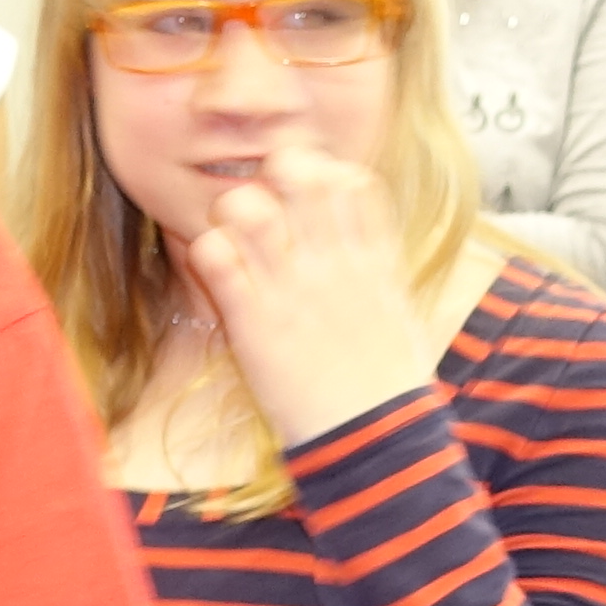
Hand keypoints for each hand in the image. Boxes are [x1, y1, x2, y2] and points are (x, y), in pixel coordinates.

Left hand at [179, 140, 441, 452]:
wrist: (373, 434)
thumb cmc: (387, 380)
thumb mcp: (396, 308)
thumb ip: (375, 263)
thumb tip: (360, 236)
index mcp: (373, 256)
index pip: (349, 177)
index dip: (322, 171)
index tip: (307, 194)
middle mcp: (333, 259)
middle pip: (295, 172)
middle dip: (272, 177)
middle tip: (264, 206)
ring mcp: (290, 285)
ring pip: (244, 204)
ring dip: (232, 213)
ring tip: (237, 240)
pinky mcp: (253, 318)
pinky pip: (214, 254)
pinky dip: (208, 254)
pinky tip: (221, 276)